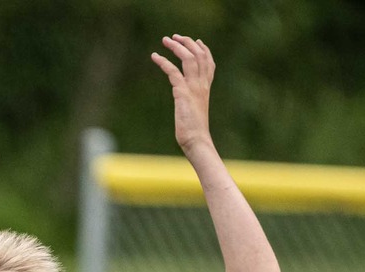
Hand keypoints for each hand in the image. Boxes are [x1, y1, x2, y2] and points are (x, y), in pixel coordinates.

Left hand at [150, 35, 214, 153]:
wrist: (197, 141)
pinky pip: (173, 72)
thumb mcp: (194, 112)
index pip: (209, 63)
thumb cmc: (194, 132)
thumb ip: (191, 102)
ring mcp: (193, 88)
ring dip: (176, 47)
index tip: (197, 41)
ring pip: (188, 59)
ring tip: (165, 40)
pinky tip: (155, 57)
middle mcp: (201, 85)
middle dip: (187, 43)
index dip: (204, 50)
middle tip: (175, 37)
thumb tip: (186, 104)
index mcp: (206, 89)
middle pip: (199, 55)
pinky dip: (163, 62)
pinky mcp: (182, 93)